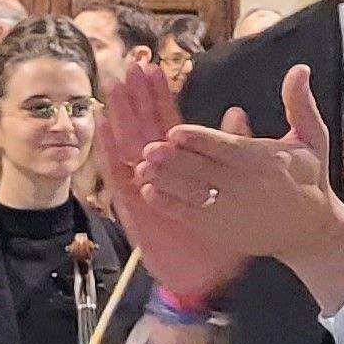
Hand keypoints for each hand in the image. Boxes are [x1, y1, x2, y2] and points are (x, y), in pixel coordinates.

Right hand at [94, 62, 251, 301]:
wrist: (208, 278)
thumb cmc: (221, 235)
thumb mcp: (236, 188)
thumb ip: (234, 148)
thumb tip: (239, 111)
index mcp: (183, 167)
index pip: (168, 122)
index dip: (160, 95)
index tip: (155, 67)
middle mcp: (159, 174)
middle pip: (144, 127)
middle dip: (136, 97)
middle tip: (130, 64)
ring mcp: (144, 190)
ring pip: (129, 145)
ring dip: (120, 116)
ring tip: (113, 86)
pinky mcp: (135, 208)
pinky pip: (120, 177)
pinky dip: (110, 152)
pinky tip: (103, 128)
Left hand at [135, 65, 343, 311]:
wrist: (312, 231)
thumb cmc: (310, 178)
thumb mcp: (312, 139)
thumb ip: (300, 104)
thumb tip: (299, 68)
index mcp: (264, 159)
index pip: (227, 148)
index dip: (200, 140)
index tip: (175, 131)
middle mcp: (246, 185)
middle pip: (204, 170)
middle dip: (175, 160)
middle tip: (148, 148)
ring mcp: (232, 210)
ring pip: (193, 193)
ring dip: (166, 180)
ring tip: (141, 168)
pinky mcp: (223, 230)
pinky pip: (191, 216)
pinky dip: (169, 205)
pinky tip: (149, 191)